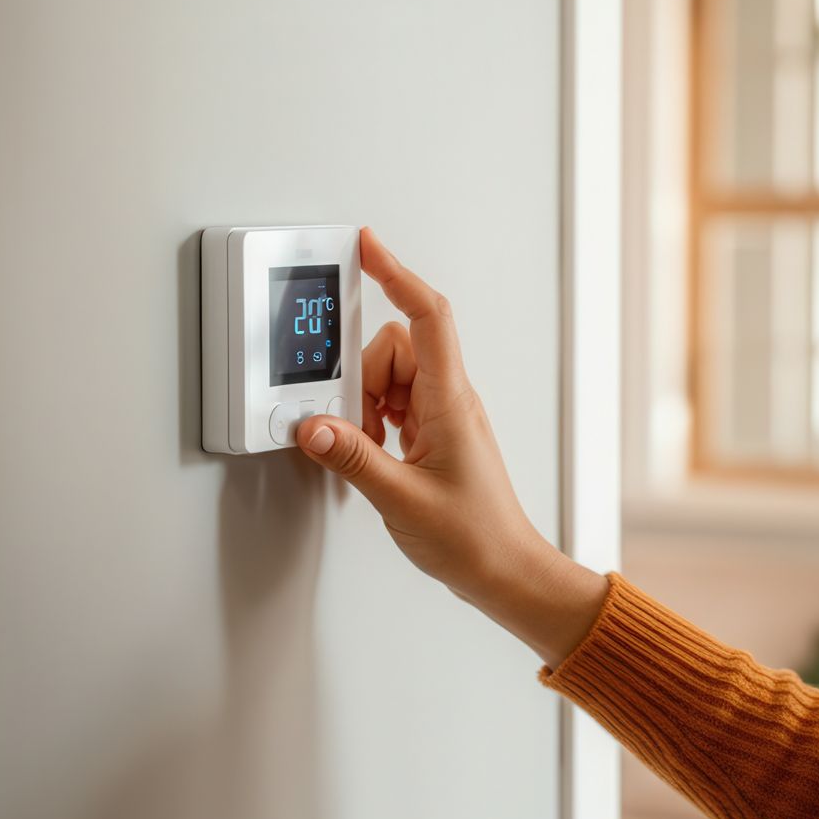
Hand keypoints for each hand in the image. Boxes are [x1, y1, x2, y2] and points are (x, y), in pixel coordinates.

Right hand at [293, 228, 562, 615]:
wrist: (506, 571)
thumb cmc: (474, 538)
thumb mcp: (402, 499)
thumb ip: (353, 458)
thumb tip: (312, 425)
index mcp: (451, 401)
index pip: (427, 317)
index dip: (397, 275)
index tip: (369, 246)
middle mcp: (450, 400)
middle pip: (395, 347)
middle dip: (363, 377)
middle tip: (355, 426)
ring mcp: (444, 417)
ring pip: (390, 378)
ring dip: (366, 405)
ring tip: (371, 452)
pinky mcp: (435, 437)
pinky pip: (395, 406)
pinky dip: (374, 423)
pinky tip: (375, 455)